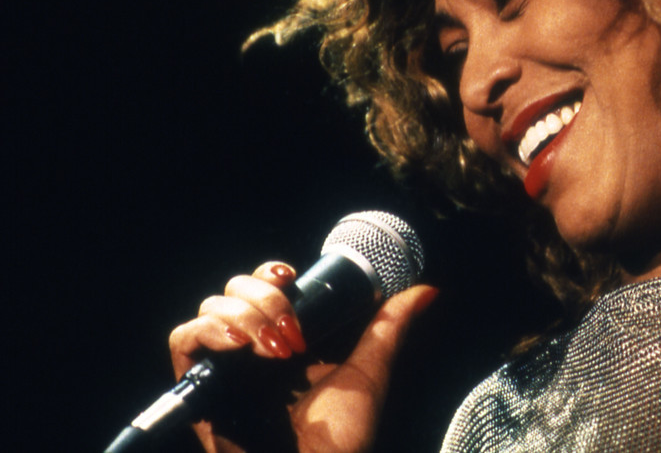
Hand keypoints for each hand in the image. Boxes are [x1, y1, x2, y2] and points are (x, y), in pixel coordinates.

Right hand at [169, 261, 438, 452]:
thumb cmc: (340, 439)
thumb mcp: (369, 371)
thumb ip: (390, 326)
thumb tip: (427, 290)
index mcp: (286, 342)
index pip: (263, 286)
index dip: (270, 273)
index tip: (292, 275)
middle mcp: (251, 352)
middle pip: (233, 291)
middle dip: (262, 295)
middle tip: (291, 329)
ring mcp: (225, 369)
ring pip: (210, 308)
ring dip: (242, 313)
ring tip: (274, 347)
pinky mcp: (199, 390)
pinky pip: (183, 340)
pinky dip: (209, 330)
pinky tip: (240, 344)